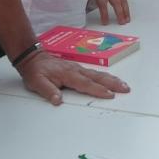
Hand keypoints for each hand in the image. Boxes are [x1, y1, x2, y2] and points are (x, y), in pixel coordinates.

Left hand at [15, 51, 129, 104]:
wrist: (33, 58)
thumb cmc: (36, 71)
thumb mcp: (37, 82)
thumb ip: (48, 91)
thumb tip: (58, 100)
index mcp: (68, 74)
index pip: (86, 84)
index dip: (98, 90)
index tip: (110, 95)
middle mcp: (76, 70)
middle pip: (97, 77)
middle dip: (112, 83)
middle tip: (125, 88)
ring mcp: (78, 68)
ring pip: (98, 74)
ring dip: (112, 80)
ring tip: (124, 85)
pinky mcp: (78, 69)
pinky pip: (95, 73)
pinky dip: (105, 77)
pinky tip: (111, 80)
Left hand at [89, 0, 129, 24]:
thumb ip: (92, 0)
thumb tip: (90, 11)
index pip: (102, 4)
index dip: (104, 14)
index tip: (105, 23)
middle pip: (115, 2)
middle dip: (119, 13)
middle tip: (121, 23)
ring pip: (122, 1)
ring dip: (126, 11)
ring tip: (127, 20)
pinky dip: (126, 7)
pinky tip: (127, 13)